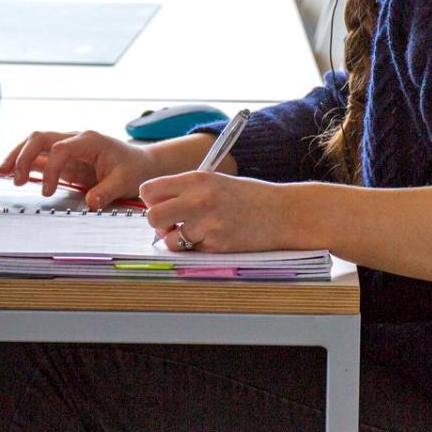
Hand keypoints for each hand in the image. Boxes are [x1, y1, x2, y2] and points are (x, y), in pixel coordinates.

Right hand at [0, 130, 162, 208]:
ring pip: (35, 144)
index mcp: (90, 140)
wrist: (141, 164)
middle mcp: (75, 139)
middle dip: (24, 156)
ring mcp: (68, 148)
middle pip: (41, 138)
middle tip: (16, 179)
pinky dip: (24, 163)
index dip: (51, 170)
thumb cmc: (134, 169)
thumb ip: (106, 192)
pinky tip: (9, 172)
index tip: (47, 192)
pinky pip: (40, 157)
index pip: (61, 148)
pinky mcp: (64, 159)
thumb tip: (90, 203)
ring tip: (1, 172)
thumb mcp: (124, 181)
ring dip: (18, 156)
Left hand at [140, 171, 292, 252]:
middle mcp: (199, 201)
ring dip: (177, 239)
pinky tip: (214, 238)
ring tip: (196, 232)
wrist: (282, 213)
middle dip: (158, 223)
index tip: (162, 203)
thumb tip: (155, 207)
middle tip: (173, 222)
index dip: (152, 199)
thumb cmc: (248, 196)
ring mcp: (207, 225)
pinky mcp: (216, 246)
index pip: (149, 190)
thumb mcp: (214, 181)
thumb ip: (185, 190)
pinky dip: (197, 248)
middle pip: (152, 216)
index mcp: (197, 179)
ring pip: (169, 239)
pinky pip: (191, 252)